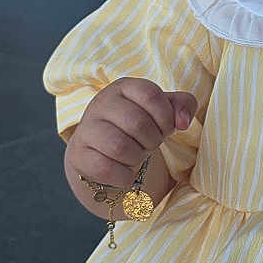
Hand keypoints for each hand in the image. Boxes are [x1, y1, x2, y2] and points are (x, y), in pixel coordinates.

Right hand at [65, 78, 195, 191]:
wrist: (104, 149)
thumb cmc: (139, 124)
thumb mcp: (163, 110)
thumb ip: (183, 105)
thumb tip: (183, 122)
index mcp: (124, 87)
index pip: (151, 95)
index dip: (165, 116)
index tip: (165, 127)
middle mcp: (101, 103)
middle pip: (137, 123)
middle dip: (153, 140)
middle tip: (149, 144)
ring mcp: (87, 128)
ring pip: (119, 147)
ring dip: (137, 157)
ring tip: (136, 154)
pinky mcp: (79, 154)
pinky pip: (106, 169)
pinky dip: (124, 176)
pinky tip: (125, 171)